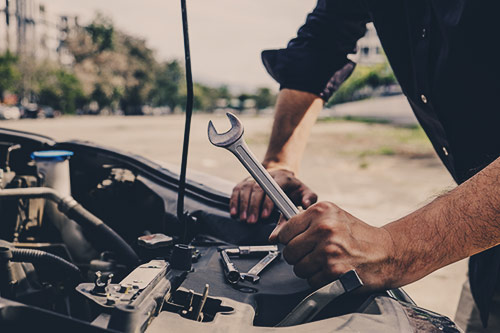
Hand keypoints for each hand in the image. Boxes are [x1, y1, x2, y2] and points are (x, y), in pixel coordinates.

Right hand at [229, 169, 316, 223]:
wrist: (281, 175)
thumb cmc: (293, 188)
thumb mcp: (305, 191)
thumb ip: (308, 199)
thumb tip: (305, 206)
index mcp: (283, 178)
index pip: (273, 188)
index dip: (267, 202)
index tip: (265, 216)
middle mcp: (267, 176)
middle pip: (257, 189)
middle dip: (253, 206)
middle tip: (252, 221)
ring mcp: (255, 178)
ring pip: (246, 189)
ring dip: (243, 205)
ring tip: (244, 218)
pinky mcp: (245, 181)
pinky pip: (237, 189)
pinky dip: (234, 201)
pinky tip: (235, 212)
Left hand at [269, 202, 395, 289]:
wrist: (387, 253)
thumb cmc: (359, 236)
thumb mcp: (333, 217)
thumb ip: (303, 223)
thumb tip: (275, 237)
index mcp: (321, 211)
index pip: (285, 230)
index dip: (289, 240)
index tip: (299, 243)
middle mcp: (324, 228)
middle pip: (289, 252)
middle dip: (299, 257)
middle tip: (315, 254)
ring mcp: (328, 250)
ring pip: (298, 268)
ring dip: (309, 270)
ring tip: (326, 262)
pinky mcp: (333, 270)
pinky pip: (310, 281)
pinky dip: (319, 280)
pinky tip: (333, 271)